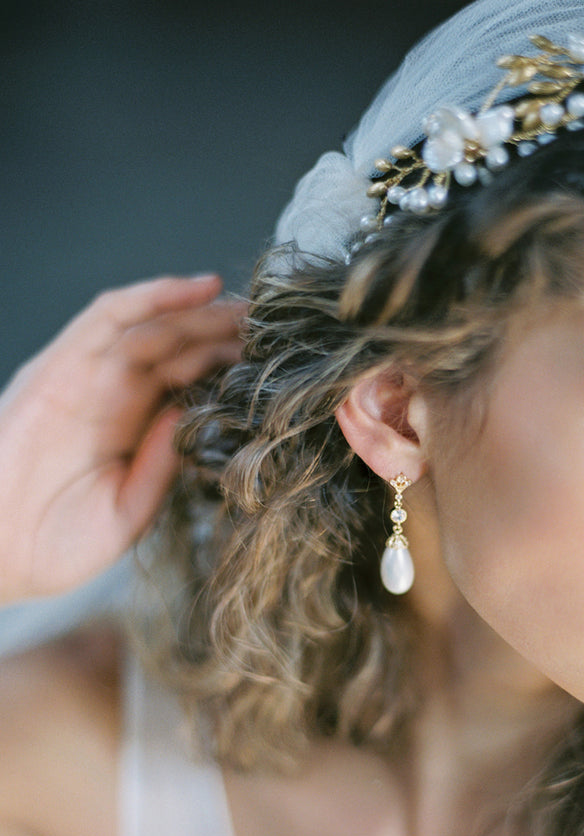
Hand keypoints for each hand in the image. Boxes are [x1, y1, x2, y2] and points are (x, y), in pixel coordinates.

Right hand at [0, 275, 243, 603]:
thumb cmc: (54, 546)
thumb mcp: (128, 511)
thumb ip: (162, 466)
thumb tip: (198, 420)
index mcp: (133, 431)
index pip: (190, 383)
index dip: (231, 368)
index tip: (277, 362)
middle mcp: (112, 397)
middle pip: (179, 348)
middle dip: (226, 333)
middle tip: (275, 323)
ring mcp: (86, 377)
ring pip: (154, 326)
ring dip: (202, 311)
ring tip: (249, 304)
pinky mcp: (59, 365)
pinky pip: (108, 316)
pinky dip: (153, 296)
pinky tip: (198, 289)